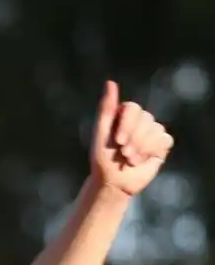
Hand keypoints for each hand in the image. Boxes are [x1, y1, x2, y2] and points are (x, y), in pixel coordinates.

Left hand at [90, 81, 173, 196]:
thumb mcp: (101, 133)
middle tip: (122, 154)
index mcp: (123, 116)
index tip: (117, 141)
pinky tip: (140, 161)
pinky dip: (151, 151)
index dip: (126, 124)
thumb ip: (106, 108)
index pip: (132, 108)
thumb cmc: (102, 159)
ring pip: (155, 130)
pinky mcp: (162, 144)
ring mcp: (152, 131)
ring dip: (140, 148)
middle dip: (133, 138)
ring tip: (129, 160)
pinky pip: (164, 140)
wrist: (112, 183)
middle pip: (145, 118)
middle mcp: (139, 121)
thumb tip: (110, 82)